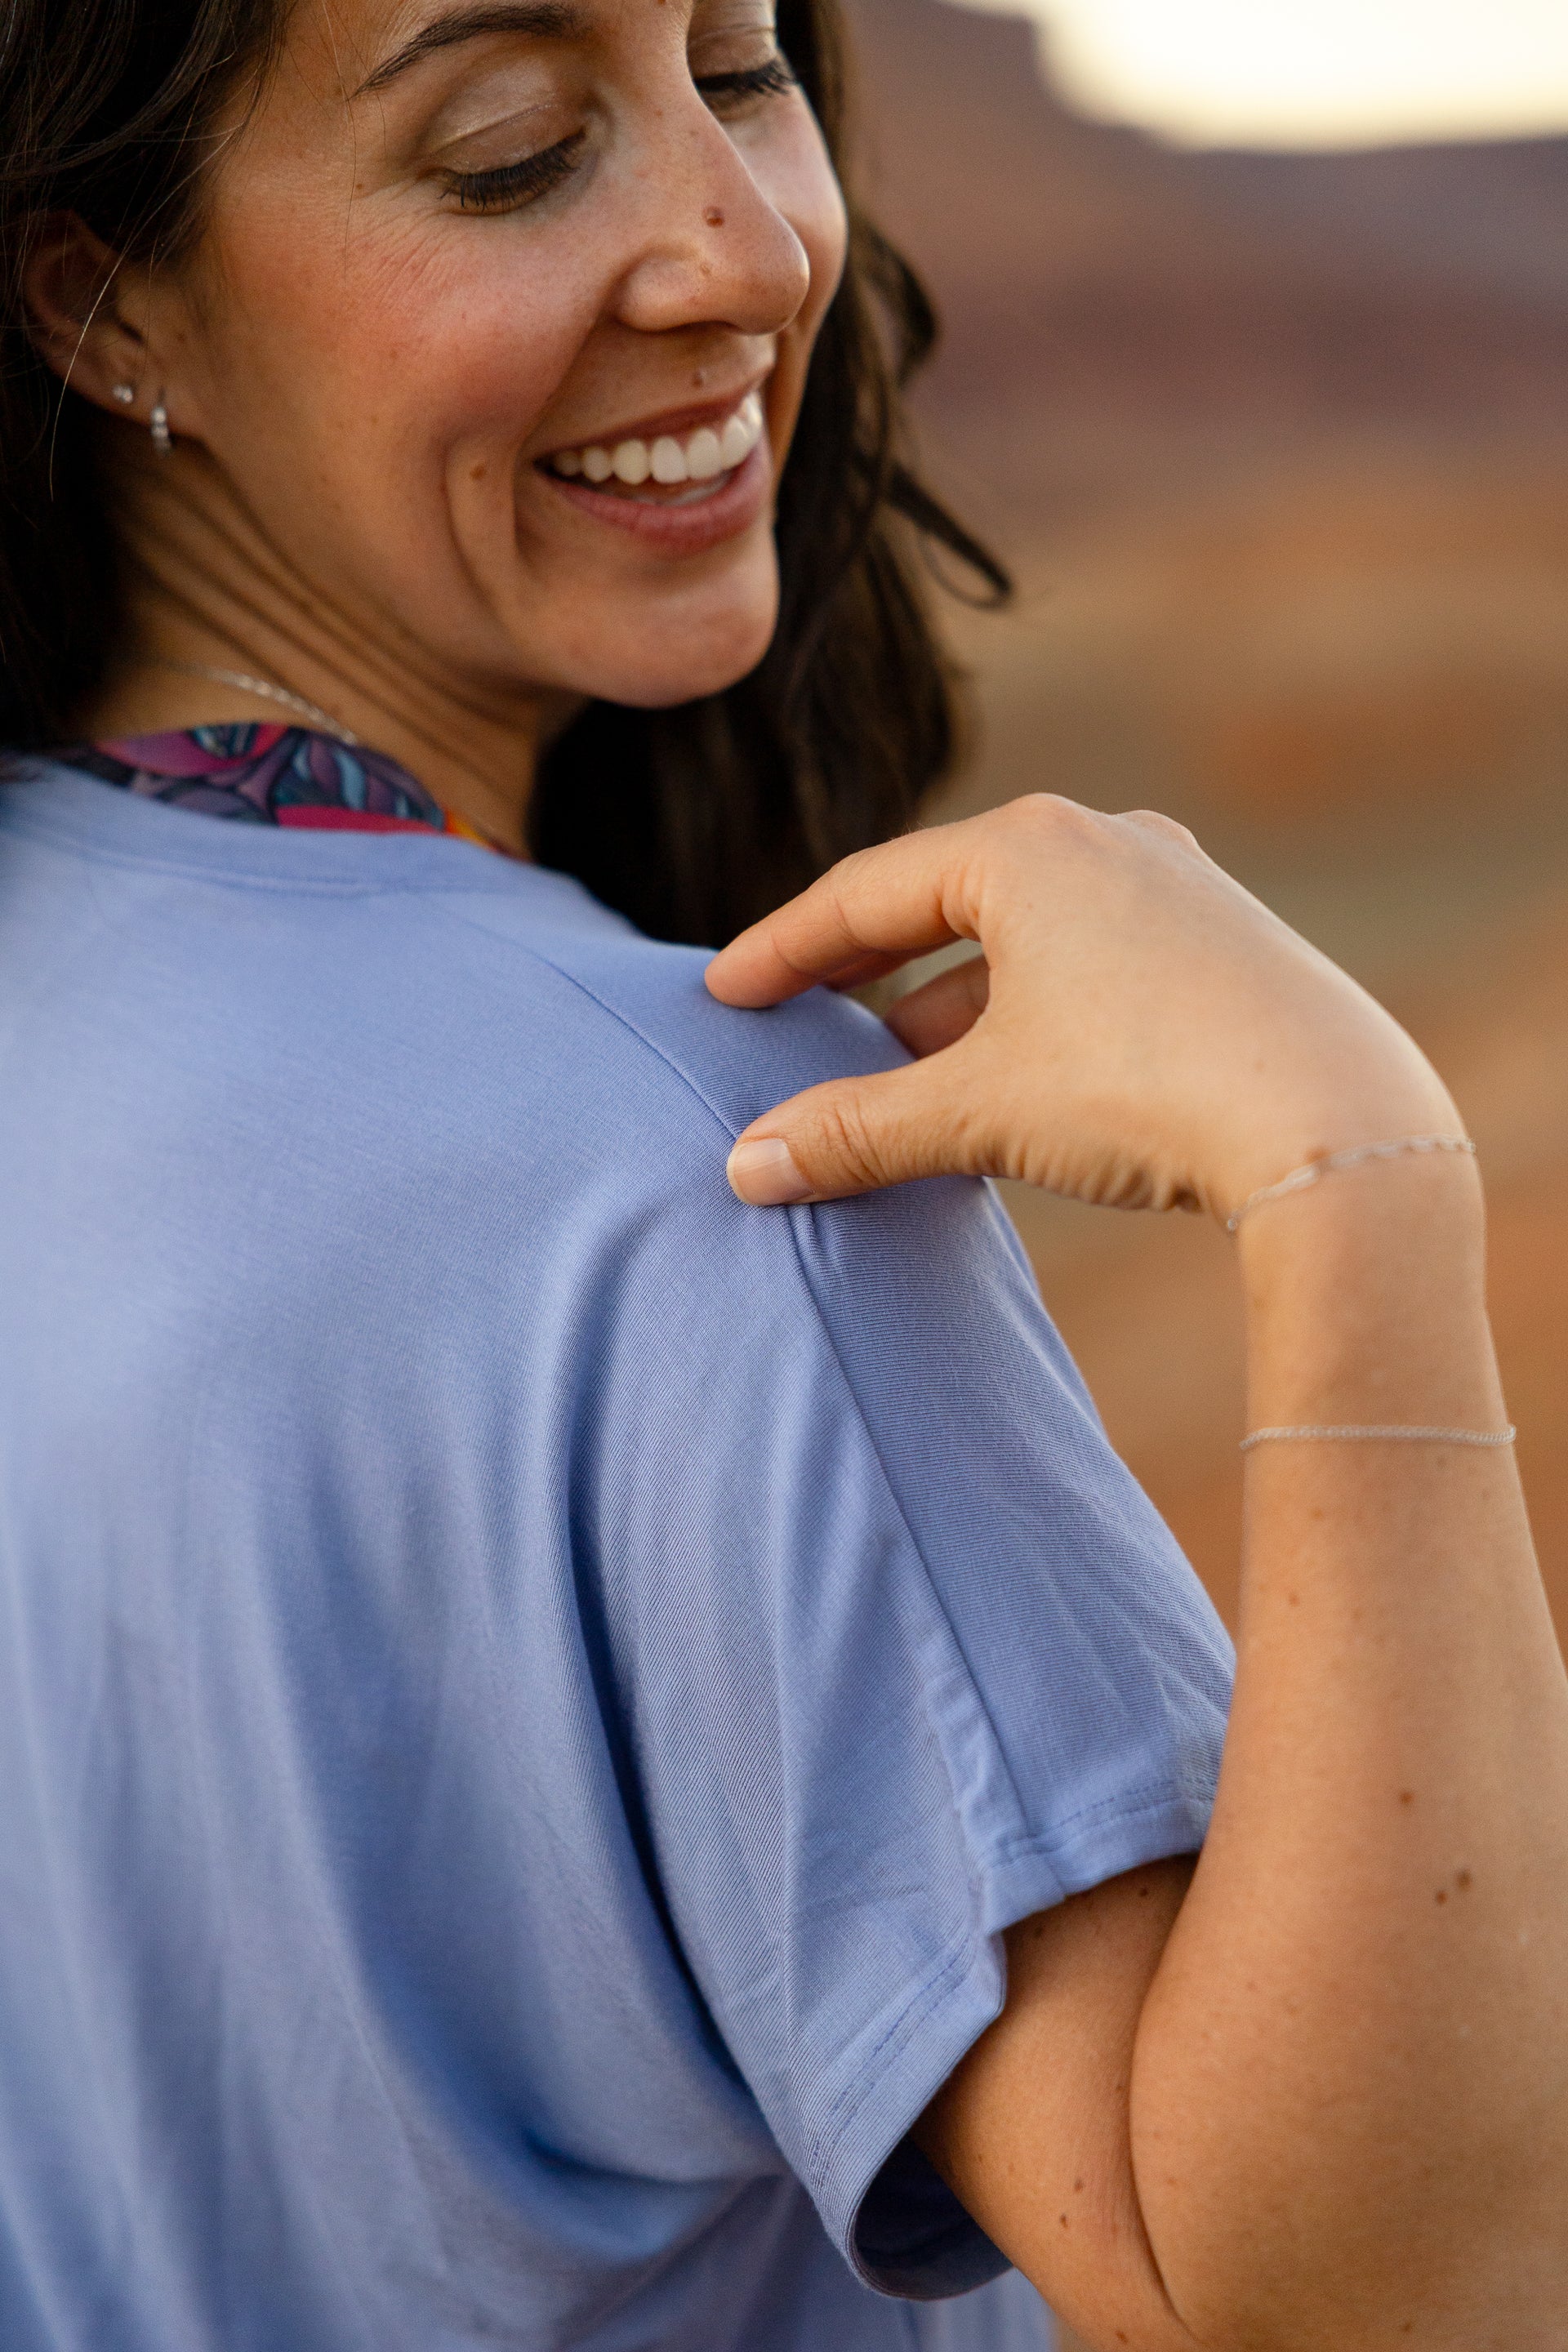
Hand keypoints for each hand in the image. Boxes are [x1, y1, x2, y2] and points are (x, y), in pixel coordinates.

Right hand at [705, 795, 1456, 1217]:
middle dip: (863, 972)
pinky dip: (1026, 1016)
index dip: (782, 949)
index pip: (866, 891)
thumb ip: (854, 1131)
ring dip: (948, 1008)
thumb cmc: (1149, 1091)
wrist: (1339, 1130)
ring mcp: (1176, 887)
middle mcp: (1105, 841)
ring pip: (1023, 941)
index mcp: (1027, 847)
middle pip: (943, 902)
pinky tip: (1005, 1081)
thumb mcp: (978, 1111)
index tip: (724, 992)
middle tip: (793, 1018)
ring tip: (891, 1078)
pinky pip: (1089, 966)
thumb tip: (745, 1168)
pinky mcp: (1225, 944)